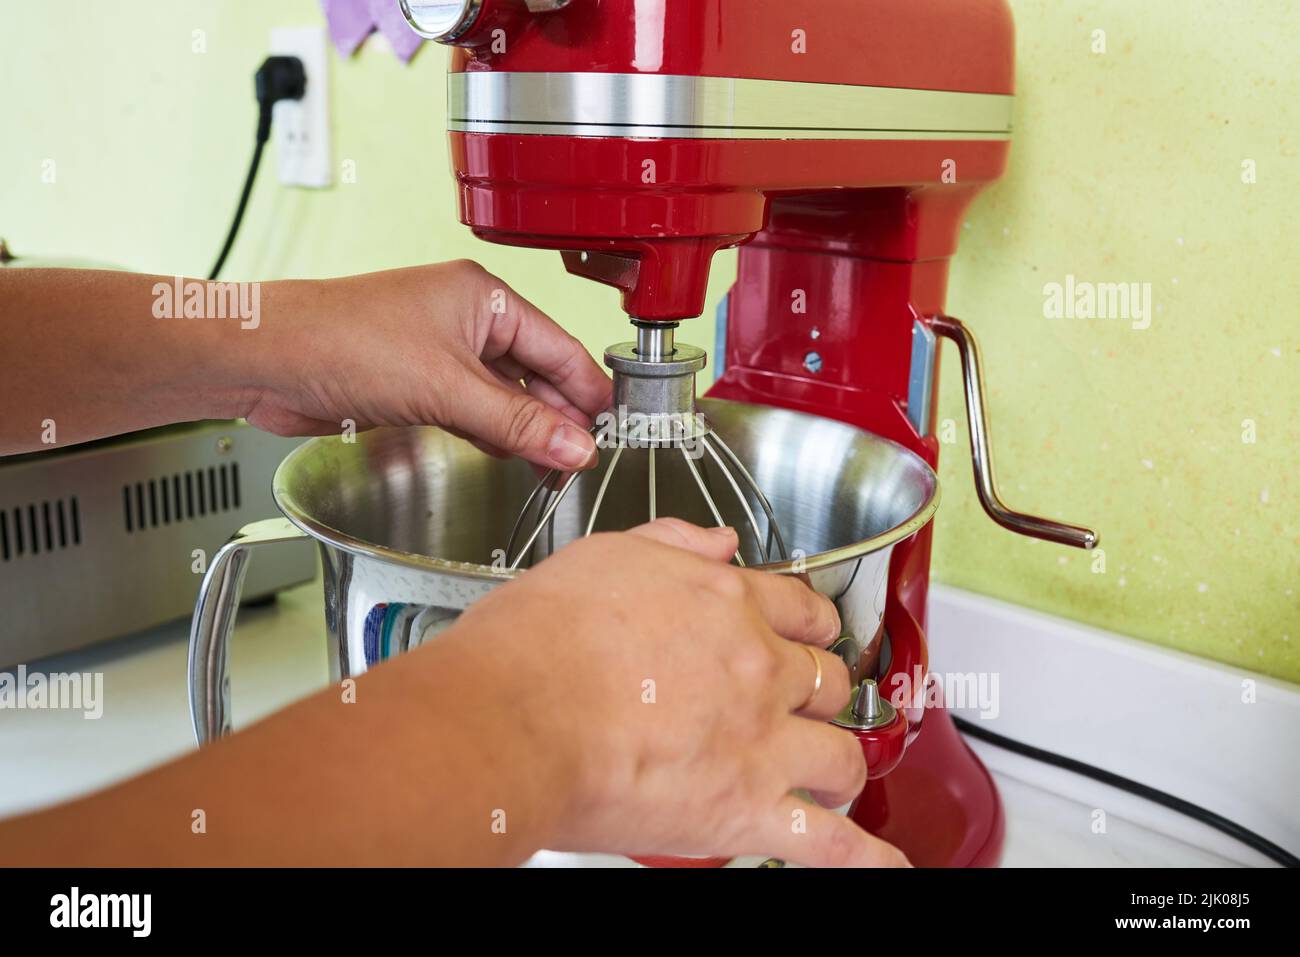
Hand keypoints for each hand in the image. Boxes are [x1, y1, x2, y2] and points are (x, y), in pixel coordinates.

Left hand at [247, 261, 610, 470]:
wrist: (267, 360)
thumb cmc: (341, 341)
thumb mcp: (446, 388)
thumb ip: (516, 423)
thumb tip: (574, 446)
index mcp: (482, 298)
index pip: (558, 347)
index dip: (586, 392)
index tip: (610, 430)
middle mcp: (464, 320)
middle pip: (533, 373)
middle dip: (557, 417)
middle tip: (582, 459)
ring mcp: (438, 352)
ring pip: (501, 396)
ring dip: (525, 430)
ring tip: (553, 466)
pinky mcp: (415, 383)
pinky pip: (470, 410)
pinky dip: (491, 433)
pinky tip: (508, 454)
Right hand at [436, 519, 910, 867]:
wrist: (512, 716)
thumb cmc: (537, 644)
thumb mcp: (603, 557)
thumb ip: (671, 545)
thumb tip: (716, 540)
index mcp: (725, 601)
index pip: (800, 609)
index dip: (808, 628)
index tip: (806, 638)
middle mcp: (757, 666)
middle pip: (828, 682)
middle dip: (823, 695)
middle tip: (809, 707)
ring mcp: (760, 740)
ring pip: (841, 756)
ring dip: (839, 766)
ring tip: (829, 776)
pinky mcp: (745, 808)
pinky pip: (827, 842)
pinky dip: (864, 859)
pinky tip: (884, 866)